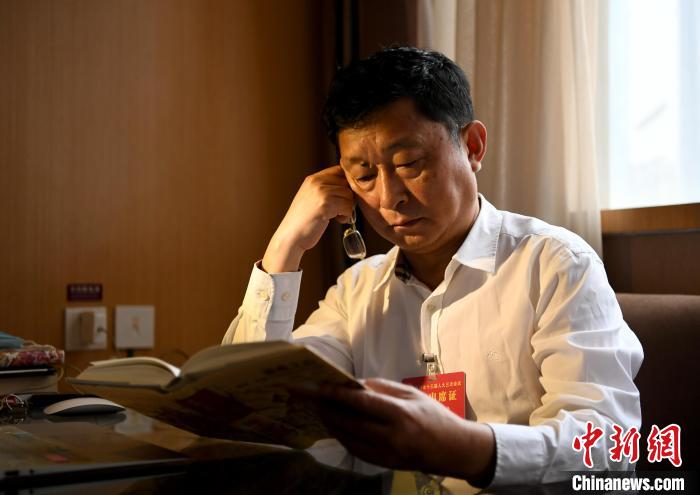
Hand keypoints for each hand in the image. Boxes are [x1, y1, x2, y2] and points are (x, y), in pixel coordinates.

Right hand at [262, 165, 353, 272]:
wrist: (291, 236)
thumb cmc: (303, 221)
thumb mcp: (311, 197)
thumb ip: (325, 188)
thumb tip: (349, 186)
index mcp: (313, 179)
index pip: (340, 170)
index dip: (347, 183)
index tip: (343, 197)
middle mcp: (316, 182)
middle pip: (347, 182)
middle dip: (348, 196)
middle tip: (341, 209)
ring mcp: (321, 192)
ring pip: (349, 195)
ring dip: (348, 207)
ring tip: (337, 216)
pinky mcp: (325, 205)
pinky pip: (348, 206)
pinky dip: (346, 216)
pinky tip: (337, 220)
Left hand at [317, 378, 495, 486]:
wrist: (452, 449)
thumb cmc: (434, 415)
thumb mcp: (411, 394)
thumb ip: (381, 388)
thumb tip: (353, 383)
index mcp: (401, 414)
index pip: (362, 403)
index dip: (337, 394)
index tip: (319, 386)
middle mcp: (392, 436)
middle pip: (350, 422)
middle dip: (328, 409)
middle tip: (311, 397)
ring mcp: (387, 454)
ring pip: (349, 438)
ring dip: (331, 423)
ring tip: (319, 409)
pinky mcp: (384, 464)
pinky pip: (356, 450)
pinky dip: (342, 437)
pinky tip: (335, 425)